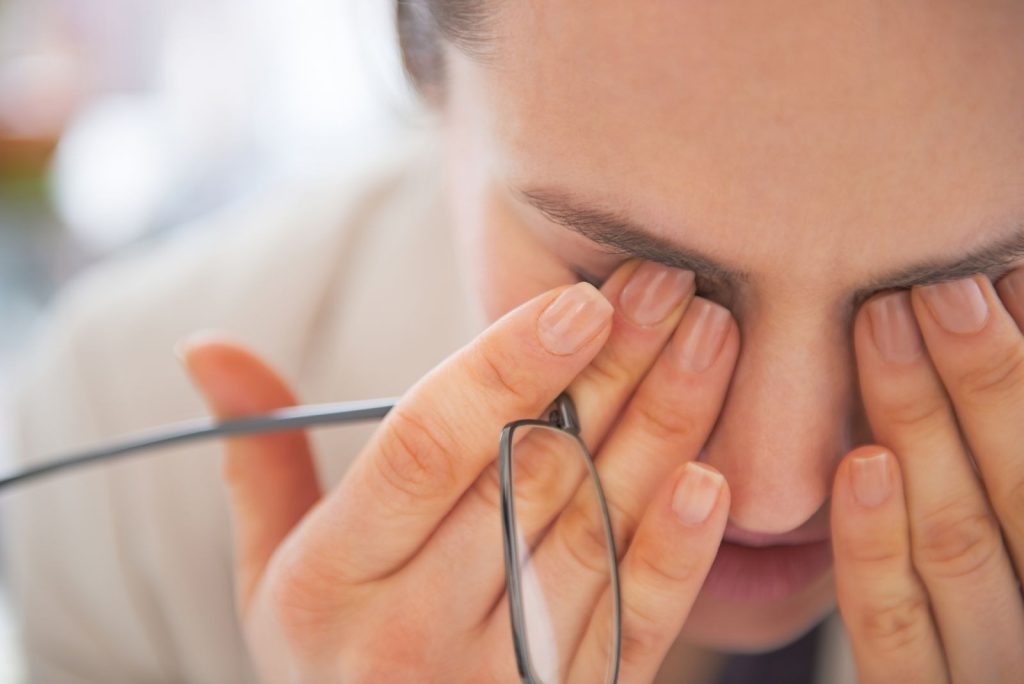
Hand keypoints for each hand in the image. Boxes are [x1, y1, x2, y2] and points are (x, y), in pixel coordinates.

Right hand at [180, 260, 738, 682]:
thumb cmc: (326, 660)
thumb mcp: (272, 572)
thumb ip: (260, 459)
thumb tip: (205, 347)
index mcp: (327, 582)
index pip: (425, 447)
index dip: (505, 365)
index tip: (580, 300)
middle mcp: (406, 636)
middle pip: (524, 476)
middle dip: (608, 372)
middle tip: (671, 289)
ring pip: (590, 537)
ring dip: (661, 431)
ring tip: (713, 343)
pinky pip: (632, 632)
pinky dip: (674, 556)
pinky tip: (710, 480)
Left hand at [832, 270, 1023, 682]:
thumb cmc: (998, 585)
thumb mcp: (1007, 516)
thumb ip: (1001, 452)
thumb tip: (1015, 294)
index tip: (1002, 278)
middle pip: (1018, 491)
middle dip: (984, 381)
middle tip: (936, 287)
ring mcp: (991, 666)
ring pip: (955, 540)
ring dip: (921, 425)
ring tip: (883, 325)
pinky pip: (890, 621)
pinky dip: (875, 542)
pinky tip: (859, 461)